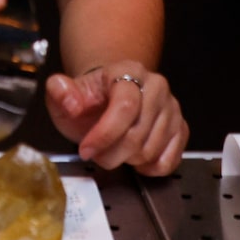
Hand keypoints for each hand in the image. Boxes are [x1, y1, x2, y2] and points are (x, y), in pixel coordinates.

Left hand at [46, 63, 186, 175]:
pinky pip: (169, 160)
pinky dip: (149, 168)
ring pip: (151, 150)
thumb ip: (59, 91)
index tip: (86, 149)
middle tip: (97, 154)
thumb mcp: (63, 93)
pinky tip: (134, 159)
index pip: (125, 107)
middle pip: (138, 134)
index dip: (104, 134)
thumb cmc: (89, 99)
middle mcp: (155, 87)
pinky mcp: (180, 128)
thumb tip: (70, 101)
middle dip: (111, 153)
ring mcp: (171, 108)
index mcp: (128, 72)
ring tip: (114, 150)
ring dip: (127, 160)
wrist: (108, 96)